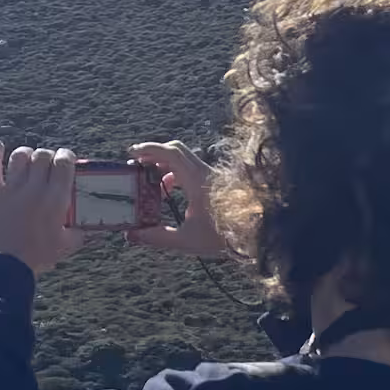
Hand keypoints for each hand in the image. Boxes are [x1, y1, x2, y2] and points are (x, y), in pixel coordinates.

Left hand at [0, 143, 83, 274]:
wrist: (6, 266)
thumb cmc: (38, 256)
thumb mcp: (67, 245)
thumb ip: (82, 233)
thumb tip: (97, 231)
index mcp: (55, 198)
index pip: (64, 162)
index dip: (66, 155)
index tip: (66, 159)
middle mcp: (34, 188)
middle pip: (42, 155)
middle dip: (48, 155)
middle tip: (48, 164)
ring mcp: (12, 189)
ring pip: (19, 156)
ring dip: (26, 154)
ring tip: (28, 159)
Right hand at [126, 141, 229, 258]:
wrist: (257, 236)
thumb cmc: (224, 237)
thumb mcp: (186, 240)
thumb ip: (157, 237)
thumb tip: (132, 235)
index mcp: (197, 181)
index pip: (171, 153)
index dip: (150, 149)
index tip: (133, 153)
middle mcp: (204, 173)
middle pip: (176, 150)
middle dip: (154, 154)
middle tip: (138, 163)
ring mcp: (212, 177)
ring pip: (184, 160)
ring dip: (165, 166)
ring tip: (151, 182)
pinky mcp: (216, 183)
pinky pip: (191, 170)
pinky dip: (176, 175)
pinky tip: (169, 192)